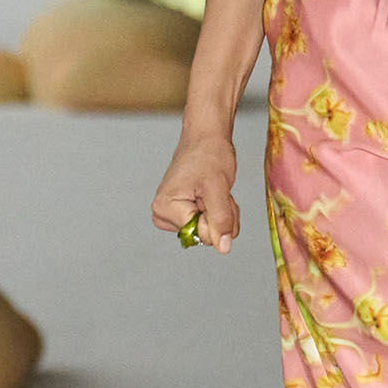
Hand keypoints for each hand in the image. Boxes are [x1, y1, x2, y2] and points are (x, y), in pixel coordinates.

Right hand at [151, 132, 239, 254]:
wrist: (206, 139)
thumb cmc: (208, 154)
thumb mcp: (218, 187)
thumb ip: (220, 219)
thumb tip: (223, 247)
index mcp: (165, 207)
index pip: (199, 234)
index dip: (216, 219)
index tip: (215, 196)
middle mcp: (163, 214)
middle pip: (204, 236)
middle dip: (220, 216)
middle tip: (218, 192)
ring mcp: (172, 216)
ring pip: (210, 233)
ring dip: (222, 214)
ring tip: (216, 191)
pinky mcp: (183, 214)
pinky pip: (209, 226)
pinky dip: (219, 212)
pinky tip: (214, 195)